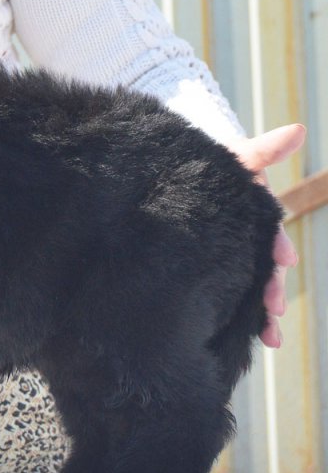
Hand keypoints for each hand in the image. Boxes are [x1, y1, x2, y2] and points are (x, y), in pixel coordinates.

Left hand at [226, 124, 305, 347]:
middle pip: (264, 269)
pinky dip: (238, 319)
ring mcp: (230, 259)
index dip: (276, 246)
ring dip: (261, 315)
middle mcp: (245, 242)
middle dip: (271, 291)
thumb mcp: (232, 158)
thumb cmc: (208, 168)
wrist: (176, 178)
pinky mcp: (212, 272)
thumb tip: (297, 130)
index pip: (269, 234)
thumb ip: (261, 150)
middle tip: (274, 311)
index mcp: (253, 218)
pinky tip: (245, 341)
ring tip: (269, 340)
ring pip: (249, 289)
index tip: (283, 259)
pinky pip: (227, 297)